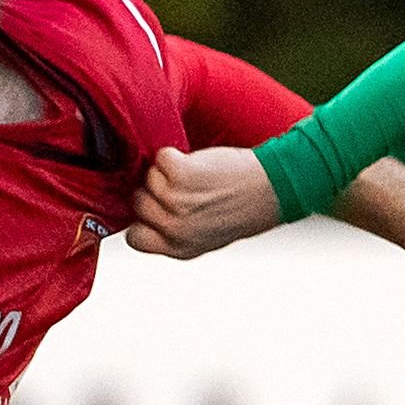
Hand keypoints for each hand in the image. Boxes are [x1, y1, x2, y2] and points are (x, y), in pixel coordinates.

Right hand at [126, 145, 283, 258]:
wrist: (270, 190)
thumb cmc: (244, 210)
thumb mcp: (205, 237)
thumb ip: (175, 233)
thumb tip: (145, 216)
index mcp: (179, 249)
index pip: (135, 239)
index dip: (142, 221)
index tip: (156, 210)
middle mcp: (175, 228)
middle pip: (137, 203)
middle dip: (155, 191)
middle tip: (181, 187)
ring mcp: (176, 200)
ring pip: (148, 178)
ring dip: (166, 171)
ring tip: (195, 175)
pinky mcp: (182, 174)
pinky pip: (162, 158)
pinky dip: (174, 155)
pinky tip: (195, 163)